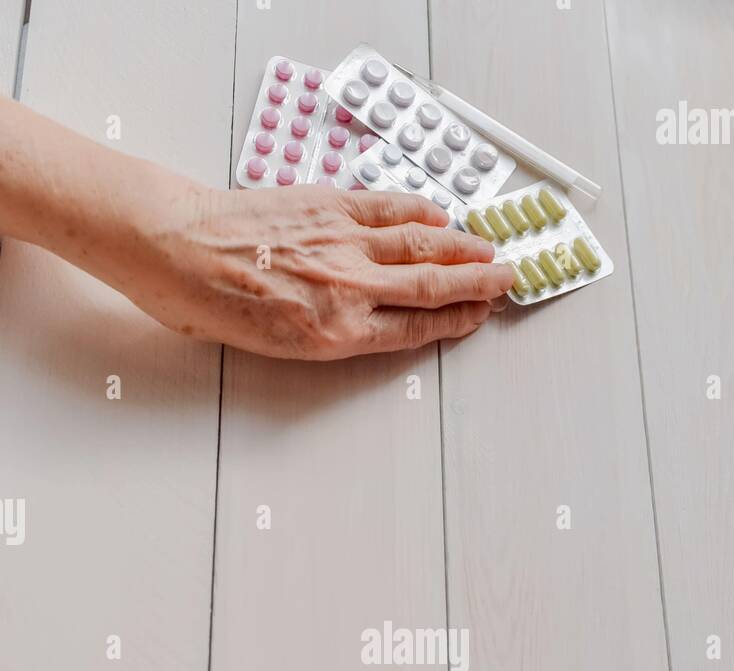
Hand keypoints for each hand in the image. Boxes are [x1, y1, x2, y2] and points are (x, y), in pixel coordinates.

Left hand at [105, 177, 512, 359]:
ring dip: (461, 249)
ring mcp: (341, 244)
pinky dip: (418, 211)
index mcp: (335, 335)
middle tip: (507, 281)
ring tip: (489, 250)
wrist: (173, 249)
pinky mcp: (326, 205)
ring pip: (420, 247)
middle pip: (430, 288)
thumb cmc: (206, 303)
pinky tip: (438, 215)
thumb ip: (322, 336)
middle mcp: (348, 290)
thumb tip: (356, 323)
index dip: (455, 323)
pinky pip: (386, 209)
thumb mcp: (270, 347)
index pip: (414, 329)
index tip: (479, 317)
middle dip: (476, 285)